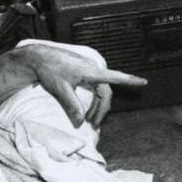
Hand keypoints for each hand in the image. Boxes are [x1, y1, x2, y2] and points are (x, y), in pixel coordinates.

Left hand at [17, 42, 145, 126]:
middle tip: (92, 124)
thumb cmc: (49, 71)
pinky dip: (92, 99)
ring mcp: (87, 69)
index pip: (114, 77)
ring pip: (99, 91)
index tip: (144, 82)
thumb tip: (79, 123)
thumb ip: (72, 106)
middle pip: (105, 92)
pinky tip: (85, 108)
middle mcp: (92, 69)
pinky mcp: (82, 70)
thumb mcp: (60, 90)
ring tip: (87, 119)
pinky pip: (93, 87)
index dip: (130, 81)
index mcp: (91, 71)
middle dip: (101, 109)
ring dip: (96, 105)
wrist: (37, 57)